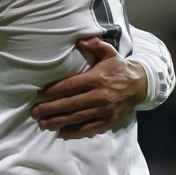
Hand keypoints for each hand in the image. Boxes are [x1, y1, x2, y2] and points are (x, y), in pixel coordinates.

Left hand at [31, 37, 147, 138]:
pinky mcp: (109, 121)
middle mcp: (100, 96)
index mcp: (97, 79)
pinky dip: (75, 133)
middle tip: (35, 112)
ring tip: (43, 123)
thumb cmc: (118, 68)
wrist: (140, 85)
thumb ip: (95, 45)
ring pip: (77, 118)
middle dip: (50, 109)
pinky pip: (90, 129)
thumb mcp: (109, 53)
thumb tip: (80, 41)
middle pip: (70, 104)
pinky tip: (62, 133)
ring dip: (58, 122)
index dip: (53, 90)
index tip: (39, 94)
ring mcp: (105, 111)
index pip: (70, 86)